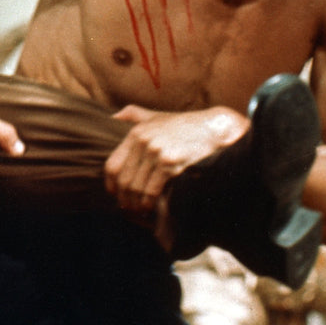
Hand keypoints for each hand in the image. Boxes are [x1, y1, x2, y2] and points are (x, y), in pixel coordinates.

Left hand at [104, 105, 246, 218]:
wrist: (214, 128)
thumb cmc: (184, 125)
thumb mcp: (156, 116)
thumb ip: (133, 114)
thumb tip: (112, 117)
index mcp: (136, 133)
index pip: (112, 165)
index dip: (111, 184)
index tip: (116, 194)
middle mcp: (143, 142)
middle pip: (124, 180)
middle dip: (124, 198)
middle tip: (130, 207)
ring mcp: (156, 153)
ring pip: (136, 188)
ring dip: (136, 203)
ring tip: (140, 210)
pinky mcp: (171, 164)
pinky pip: (151, 190)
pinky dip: (148, 202)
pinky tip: (151, 206)